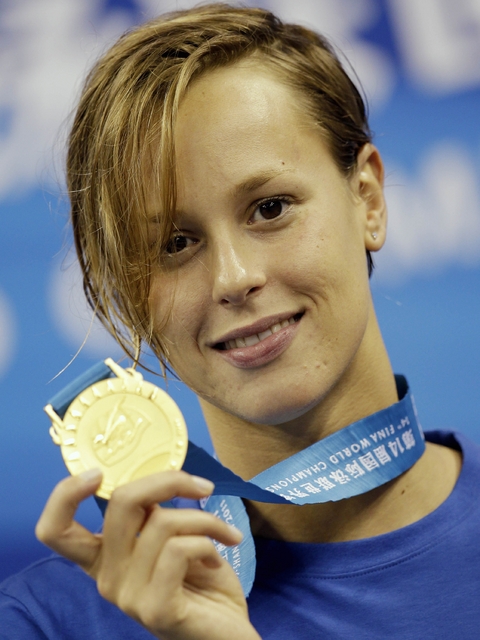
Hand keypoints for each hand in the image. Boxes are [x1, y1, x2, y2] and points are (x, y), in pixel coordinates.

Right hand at [36, 469, 260, 639]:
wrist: (228, 635)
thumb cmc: (202, 583)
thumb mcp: (172, 540)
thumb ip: (154, 516)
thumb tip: (161, 479)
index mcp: (105, 558)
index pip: (56, 531)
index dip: (64, 495)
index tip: (98, 473)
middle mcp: (107, 577)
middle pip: (121, 502)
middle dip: (168, 480)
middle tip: (202, 486)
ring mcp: (127, 596)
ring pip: (162, 521)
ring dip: (205, 519)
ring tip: (223, 534)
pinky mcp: (155, 609)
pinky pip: (180, 549)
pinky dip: (209, 542)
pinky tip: (216, 559)